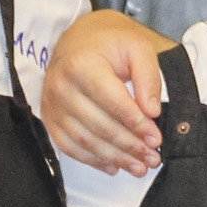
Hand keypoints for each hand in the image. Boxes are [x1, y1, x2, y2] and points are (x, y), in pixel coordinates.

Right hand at [42, 9, 170, 174]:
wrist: (78, 40)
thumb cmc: (109, 42)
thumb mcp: (137, 47)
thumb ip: (148, 77)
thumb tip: (151, 111)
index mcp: (82, 65)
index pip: (112, 101)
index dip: (136, 124)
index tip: (156, 138)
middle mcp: (61, 86)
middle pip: (99, 125)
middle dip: (129, 146)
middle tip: (152, 158)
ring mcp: (53, 105)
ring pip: (85, 140)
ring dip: (114, 158)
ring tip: (139, 167)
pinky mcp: (50, 118)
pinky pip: (70, 146)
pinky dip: (92, 160)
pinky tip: (114, 166)